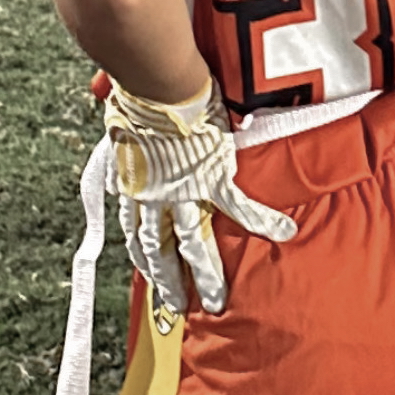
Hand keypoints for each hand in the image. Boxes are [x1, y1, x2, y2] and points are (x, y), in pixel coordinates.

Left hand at [103, 77, 296, 313]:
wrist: (154, 85)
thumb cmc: (137, 102)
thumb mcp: (120, 137)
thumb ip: (122, 160)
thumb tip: (111, 176)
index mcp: (135, 186)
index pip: (136, 234)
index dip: (143, 261)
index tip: (149, 282)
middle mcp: (155, 198)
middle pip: (160, 251)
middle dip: (169, 283)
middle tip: (178, 309)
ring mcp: (184, 192)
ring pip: (193, 244)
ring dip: (206, 276)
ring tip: (217, 301)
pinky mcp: (213, 179)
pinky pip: (240, 207)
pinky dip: (262, 221)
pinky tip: (283, 234)